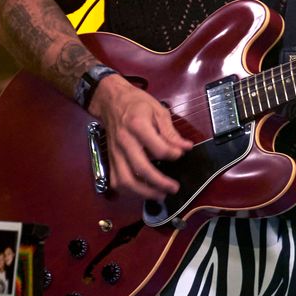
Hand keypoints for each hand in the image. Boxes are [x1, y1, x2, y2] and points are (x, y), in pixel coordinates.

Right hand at [88, 74, 193, 198]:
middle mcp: (124, 141)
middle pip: (140, 168)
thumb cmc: (136, 104)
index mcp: (137, 125)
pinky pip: (117, 181)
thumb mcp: (158, 110)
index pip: (157, 147)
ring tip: (160, 195)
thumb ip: (171, 132)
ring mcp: (115, 152)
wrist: (111, 101)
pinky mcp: (110, 159)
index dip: (172, 154)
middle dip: (159, 182)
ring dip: (143, 192)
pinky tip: (142, 191)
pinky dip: (129, 190)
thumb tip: (185, 147)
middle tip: (173, 188)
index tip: (181, 154)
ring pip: (125, 180)